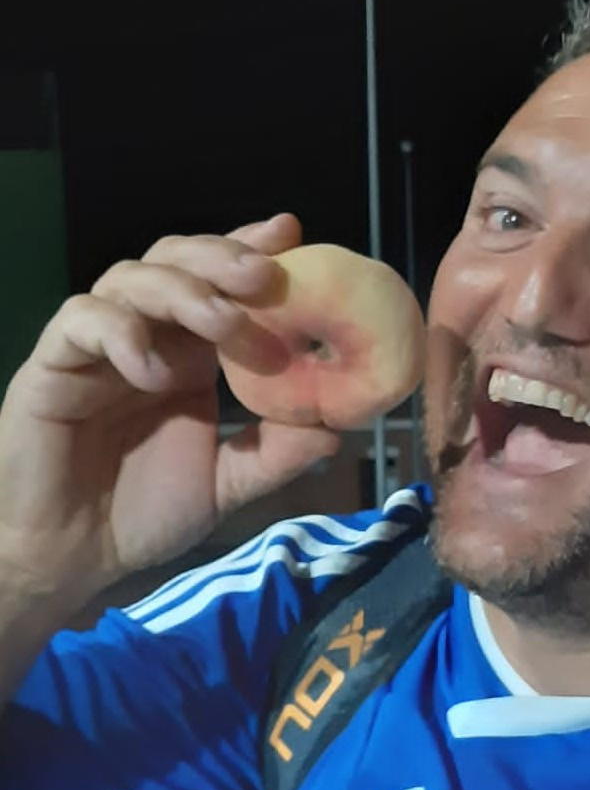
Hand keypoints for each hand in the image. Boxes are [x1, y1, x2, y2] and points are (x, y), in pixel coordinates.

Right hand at [0, 213, 340, 608]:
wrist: (75, 555)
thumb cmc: (146, 512)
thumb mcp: (226, 485)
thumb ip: (274, 456)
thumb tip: (336, 431)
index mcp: (191, 354)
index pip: (218, 282)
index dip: (249, 250)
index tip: (292, 234)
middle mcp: (148, 338)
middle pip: (176, 261)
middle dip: (222, 257)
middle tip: (264, 275)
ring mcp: (99, 348)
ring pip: (130, 278)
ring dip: (182, 292)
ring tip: (223, 322)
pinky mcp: (54, 367)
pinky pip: (80, 323)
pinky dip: (121, 333)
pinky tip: (155, 370)